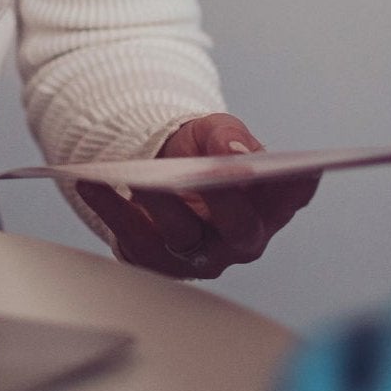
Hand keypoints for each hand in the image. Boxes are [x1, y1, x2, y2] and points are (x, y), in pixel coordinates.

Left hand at [77, 113, 318, 279]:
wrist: (158, 167)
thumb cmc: (200, 151)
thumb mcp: (214, 131)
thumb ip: (227, 136)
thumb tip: (235, 153)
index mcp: (268, 205)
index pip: (292, 196)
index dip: (298, 184)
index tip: (298, 167)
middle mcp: (240, 238)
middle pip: (240, 228)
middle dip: (222, 201)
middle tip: (202, 175)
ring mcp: (200, 255)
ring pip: (183, 237)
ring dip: (159, 206)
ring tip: (134, 178)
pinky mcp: (156, 259)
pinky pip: (134, 240)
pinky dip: (112, 210)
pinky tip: (91, 183)